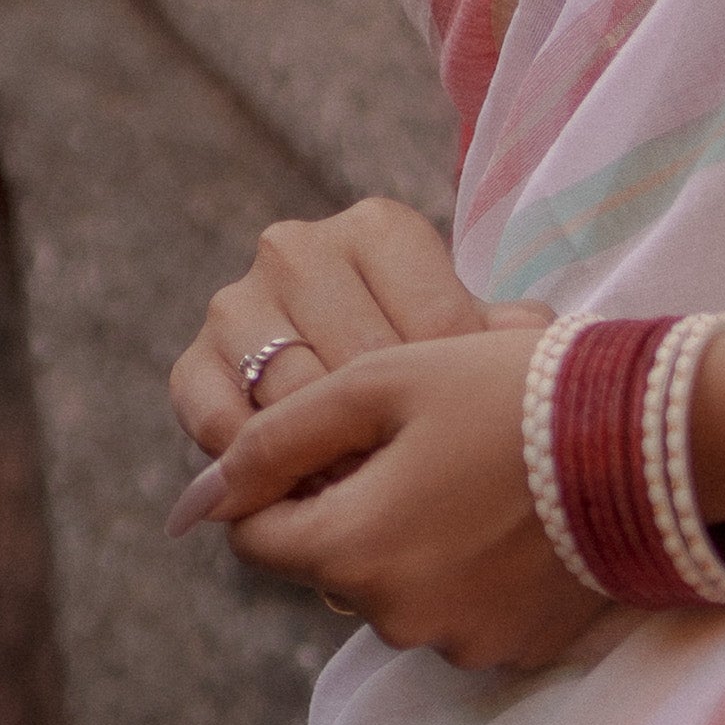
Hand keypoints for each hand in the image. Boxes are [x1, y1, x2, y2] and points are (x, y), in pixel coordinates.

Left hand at [167, 326, 594, 670]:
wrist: (658, 442)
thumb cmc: (513, 394)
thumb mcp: (384, 384)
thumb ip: (274, 440)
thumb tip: (187, 507)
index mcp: (349, 549)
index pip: (258, 536)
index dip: (282, 481)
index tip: (335, 436)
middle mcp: (395, 617)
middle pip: (331, 563)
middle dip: (355, 509)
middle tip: (423, 442)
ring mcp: (460, 643)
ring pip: (396, 589)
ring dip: (414, 541)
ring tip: (479, 475)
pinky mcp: (515, 651)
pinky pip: (459, 611)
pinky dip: (471, 570)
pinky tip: (518, 516)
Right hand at [170, 198, 489, 463]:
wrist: (334, 390)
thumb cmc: (423, 361)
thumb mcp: (470, 342)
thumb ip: (502, 337)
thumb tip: (531, 331)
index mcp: (379, 230)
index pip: (434, 328)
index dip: (458, 401)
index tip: (469, 441)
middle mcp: (297, 248)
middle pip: (362, 367)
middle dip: (393, 437)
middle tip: (420, 484)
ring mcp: (237, 301)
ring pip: (294, 400)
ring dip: (331, 461)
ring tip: (368, 494)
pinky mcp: (192, 362)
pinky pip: (222, 425)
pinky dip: (260, 469)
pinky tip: (300, 490)